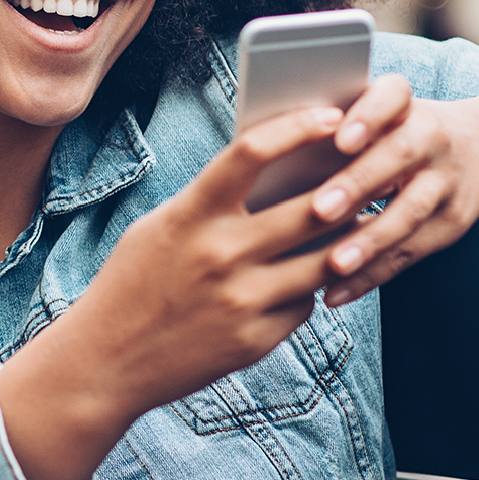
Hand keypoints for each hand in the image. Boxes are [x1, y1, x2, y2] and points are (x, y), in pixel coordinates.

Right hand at [0, 105, 347, 479]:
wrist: (105, 362)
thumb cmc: (133, 283)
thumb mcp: (161, 228)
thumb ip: (212, 202)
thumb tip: (276, 173)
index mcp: (190, 215)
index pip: (252, 153)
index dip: (298, 128)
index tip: (329, 117)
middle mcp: (219, 254)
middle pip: (312, 209)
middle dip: (350, 191)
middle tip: (373, 177)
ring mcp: (241, 300)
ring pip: (325, 261)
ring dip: (347, 243)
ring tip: (359, 227)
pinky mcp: (255, 340)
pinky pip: (304, 304)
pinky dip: (308, 289)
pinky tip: (304, 281)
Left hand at [311, 77, 478, 305]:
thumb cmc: (393, 132)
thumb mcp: (376, 116)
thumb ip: (330, 128)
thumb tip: (259, 146)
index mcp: (404, 104)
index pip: (394, 95)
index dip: (369, 115)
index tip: (340, 138)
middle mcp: (432, 137)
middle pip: (398, 156)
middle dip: (358, 184)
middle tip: (320, 209)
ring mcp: (447, 182)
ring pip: (408, 212)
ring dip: (369, 241)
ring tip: (332, 265)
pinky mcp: (451, 223)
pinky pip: (409, 252)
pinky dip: (370, 275)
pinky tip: (335, 293)